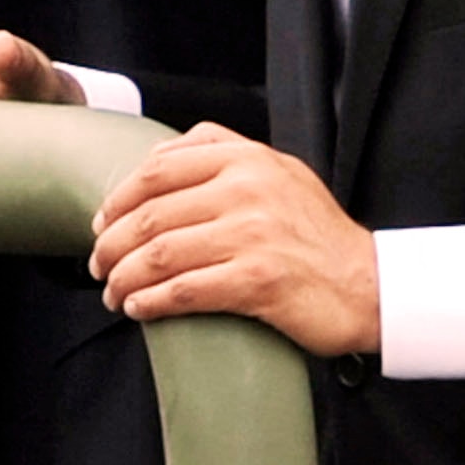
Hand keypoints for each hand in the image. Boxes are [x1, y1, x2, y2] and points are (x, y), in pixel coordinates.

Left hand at [87, 123, 380, 353]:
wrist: (366, 283)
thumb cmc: (313, 234)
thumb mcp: (279, 175)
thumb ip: (225, 157)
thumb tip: (157, 159)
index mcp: (249, 159)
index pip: (159, 170)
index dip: (117, 200)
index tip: (101, 224)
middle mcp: (250, 190)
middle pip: (150, 215)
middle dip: (110, 246)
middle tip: (98, 266)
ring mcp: (254, 234)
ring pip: (159, 254)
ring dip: (123, 278)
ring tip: (113, 292)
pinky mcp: (257, 280)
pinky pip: (182, 290)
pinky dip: (149, 301)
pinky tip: (137, 308)